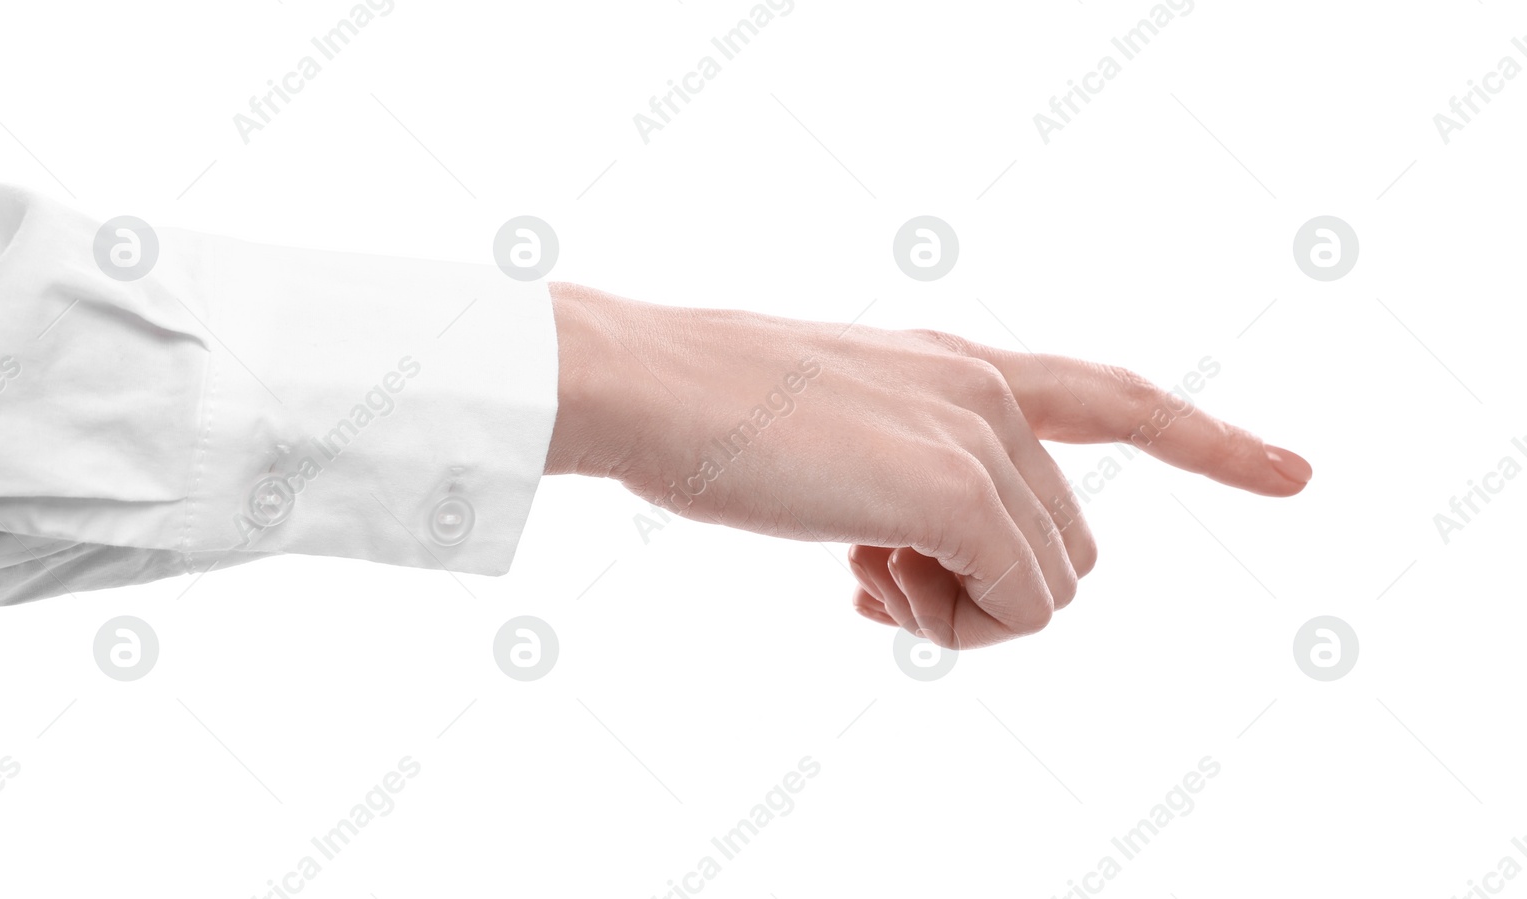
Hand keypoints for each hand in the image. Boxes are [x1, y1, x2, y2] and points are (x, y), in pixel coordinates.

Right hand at [544, 283, 1310, 648]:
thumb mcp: (830, 433)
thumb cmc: (707, 413)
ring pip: (1050, 583)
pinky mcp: (957, 488)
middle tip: (878, 583)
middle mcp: (987, 390)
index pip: (1114, 395)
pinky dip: (952, 626)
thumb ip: (902, 474)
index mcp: (959, 368)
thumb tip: (919, 565)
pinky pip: (1018, 605)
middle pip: (1068, 541)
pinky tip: (864, 585)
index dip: (1208, 440)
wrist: (644, 384)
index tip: (1294, 473)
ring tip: (861, 576)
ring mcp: (978, 434)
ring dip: (959, 610)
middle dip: (985, 587)